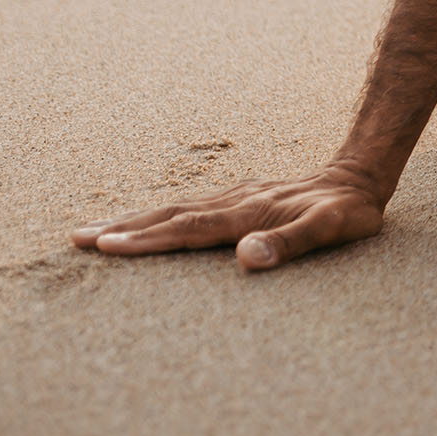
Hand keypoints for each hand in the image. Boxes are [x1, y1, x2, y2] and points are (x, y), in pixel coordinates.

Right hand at [70, 161, 386, 271]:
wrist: (360, 177)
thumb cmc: (348, 212)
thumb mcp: (331, 229)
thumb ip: (290, 243)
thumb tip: (247, 258)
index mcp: (246, 214)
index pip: (187, 229)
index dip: (147, 240)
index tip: (105, 246)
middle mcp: (233, 203)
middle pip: (169, 216)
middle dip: (123, 227)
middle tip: (76, 238)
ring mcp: (235, 199)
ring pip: (175, 210)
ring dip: (134, 220)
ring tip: (95, 230)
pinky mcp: (240, 199)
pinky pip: (189, 209)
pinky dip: (159, 217)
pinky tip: (147, 223)